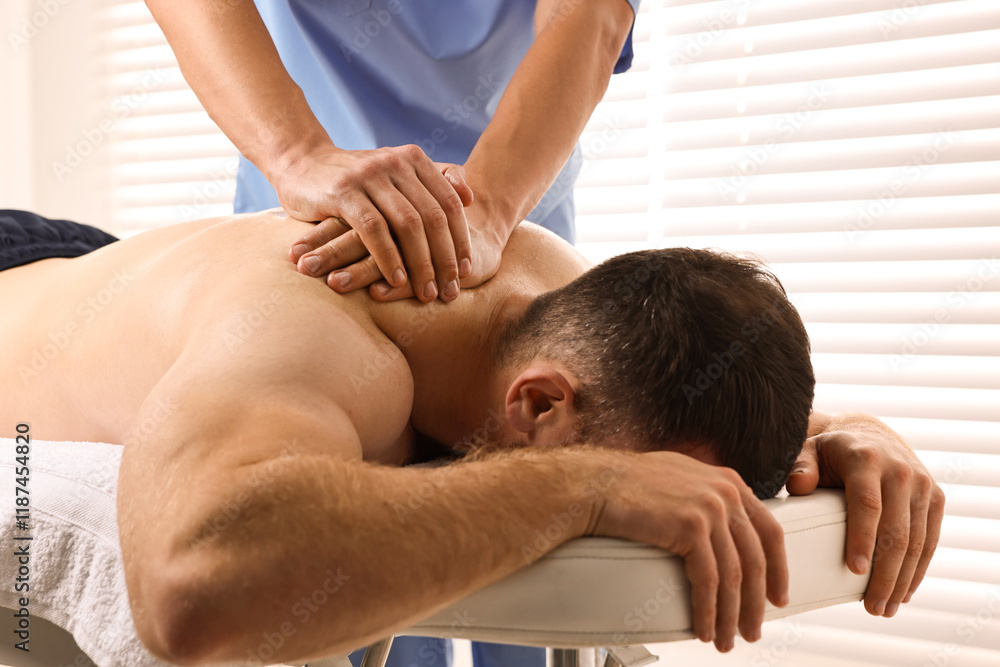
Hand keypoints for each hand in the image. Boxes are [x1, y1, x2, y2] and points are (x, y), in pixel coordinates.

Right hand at [280, 146, 474, 302]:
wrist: (300, 164)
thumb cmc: (355, 179)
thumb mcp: (395, 174)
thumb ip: (433, 180)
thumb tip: (470, 196)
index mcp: (413, 159)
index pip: (449, 204)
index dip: (460, 239)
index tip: (466, 271)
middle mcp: (395, 163)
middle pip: (433, 217)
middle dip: (445, 259)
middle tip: (450, 290)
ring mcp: (369, 176)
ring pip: (407, 225)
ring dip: (420, 264)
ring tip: (427, 293)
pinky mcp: (343, 192)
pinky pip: (374, 230)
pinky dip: (388, 258)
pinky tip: (396, 281)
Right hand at [590, 451, 787, 652]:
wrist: (595, 485)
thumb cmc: (627, 486)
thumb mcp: (681, 480)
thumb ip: (707, 497)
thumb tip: (722, 529)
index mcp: (729, 481)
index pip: (769, 531)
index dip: (778, 570)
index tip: (777, 598)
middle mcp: (726, 492)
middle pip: (756, 559)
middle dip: (757, 603)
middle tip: (752, 630)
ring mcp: (711, 507)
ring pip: (735, 576)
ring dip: (732, 616)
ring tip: (727, 640)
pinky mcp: (691, 526)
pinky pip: (709, 581)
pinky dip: (709, 611)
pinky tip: (706, 629)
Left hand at [786, 425, 944, 617]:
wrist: (871, 436)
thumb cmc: (831, 453)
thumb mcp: (810, 451)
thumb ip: (801, 467)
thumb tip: (798, 487)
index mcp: (866, 460)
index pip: (867, 504)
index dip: (862, 539)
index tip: (854, 571)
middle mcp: (899, 471)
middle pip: (896, 531)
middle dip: (884, 574)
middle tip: (871, 607)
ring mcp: (922, 485)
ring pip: (917, 542)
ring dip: (902, 580)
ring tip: (884, 609)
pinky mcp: (935, 498)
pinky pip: (930, 540)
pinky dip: (918, 570)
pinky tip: (904, 593)